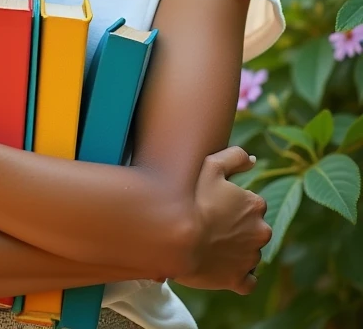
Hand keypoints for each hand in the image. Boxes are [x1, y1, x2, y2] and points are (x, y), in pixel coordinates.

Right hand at [173, 146, 270, 294]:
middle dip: (238, 229)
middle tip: (212, 226)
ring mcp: (251, 258)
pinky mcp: (240, 280)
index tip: (215, 206)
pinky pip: (247, 281)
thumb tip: (254, 160)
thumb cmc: (192, 198)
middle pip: (253, 229)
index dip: (233, 204)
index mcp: (256, 204)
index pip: (252, 204)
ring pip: (249, 253)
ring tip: (210, 246)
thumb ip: (236, 157)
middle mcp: (261, 232)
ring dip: (236, 251)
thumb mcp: (211, 165)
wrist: (177, 237)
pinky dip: (238, 276)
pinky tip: (222, 268)